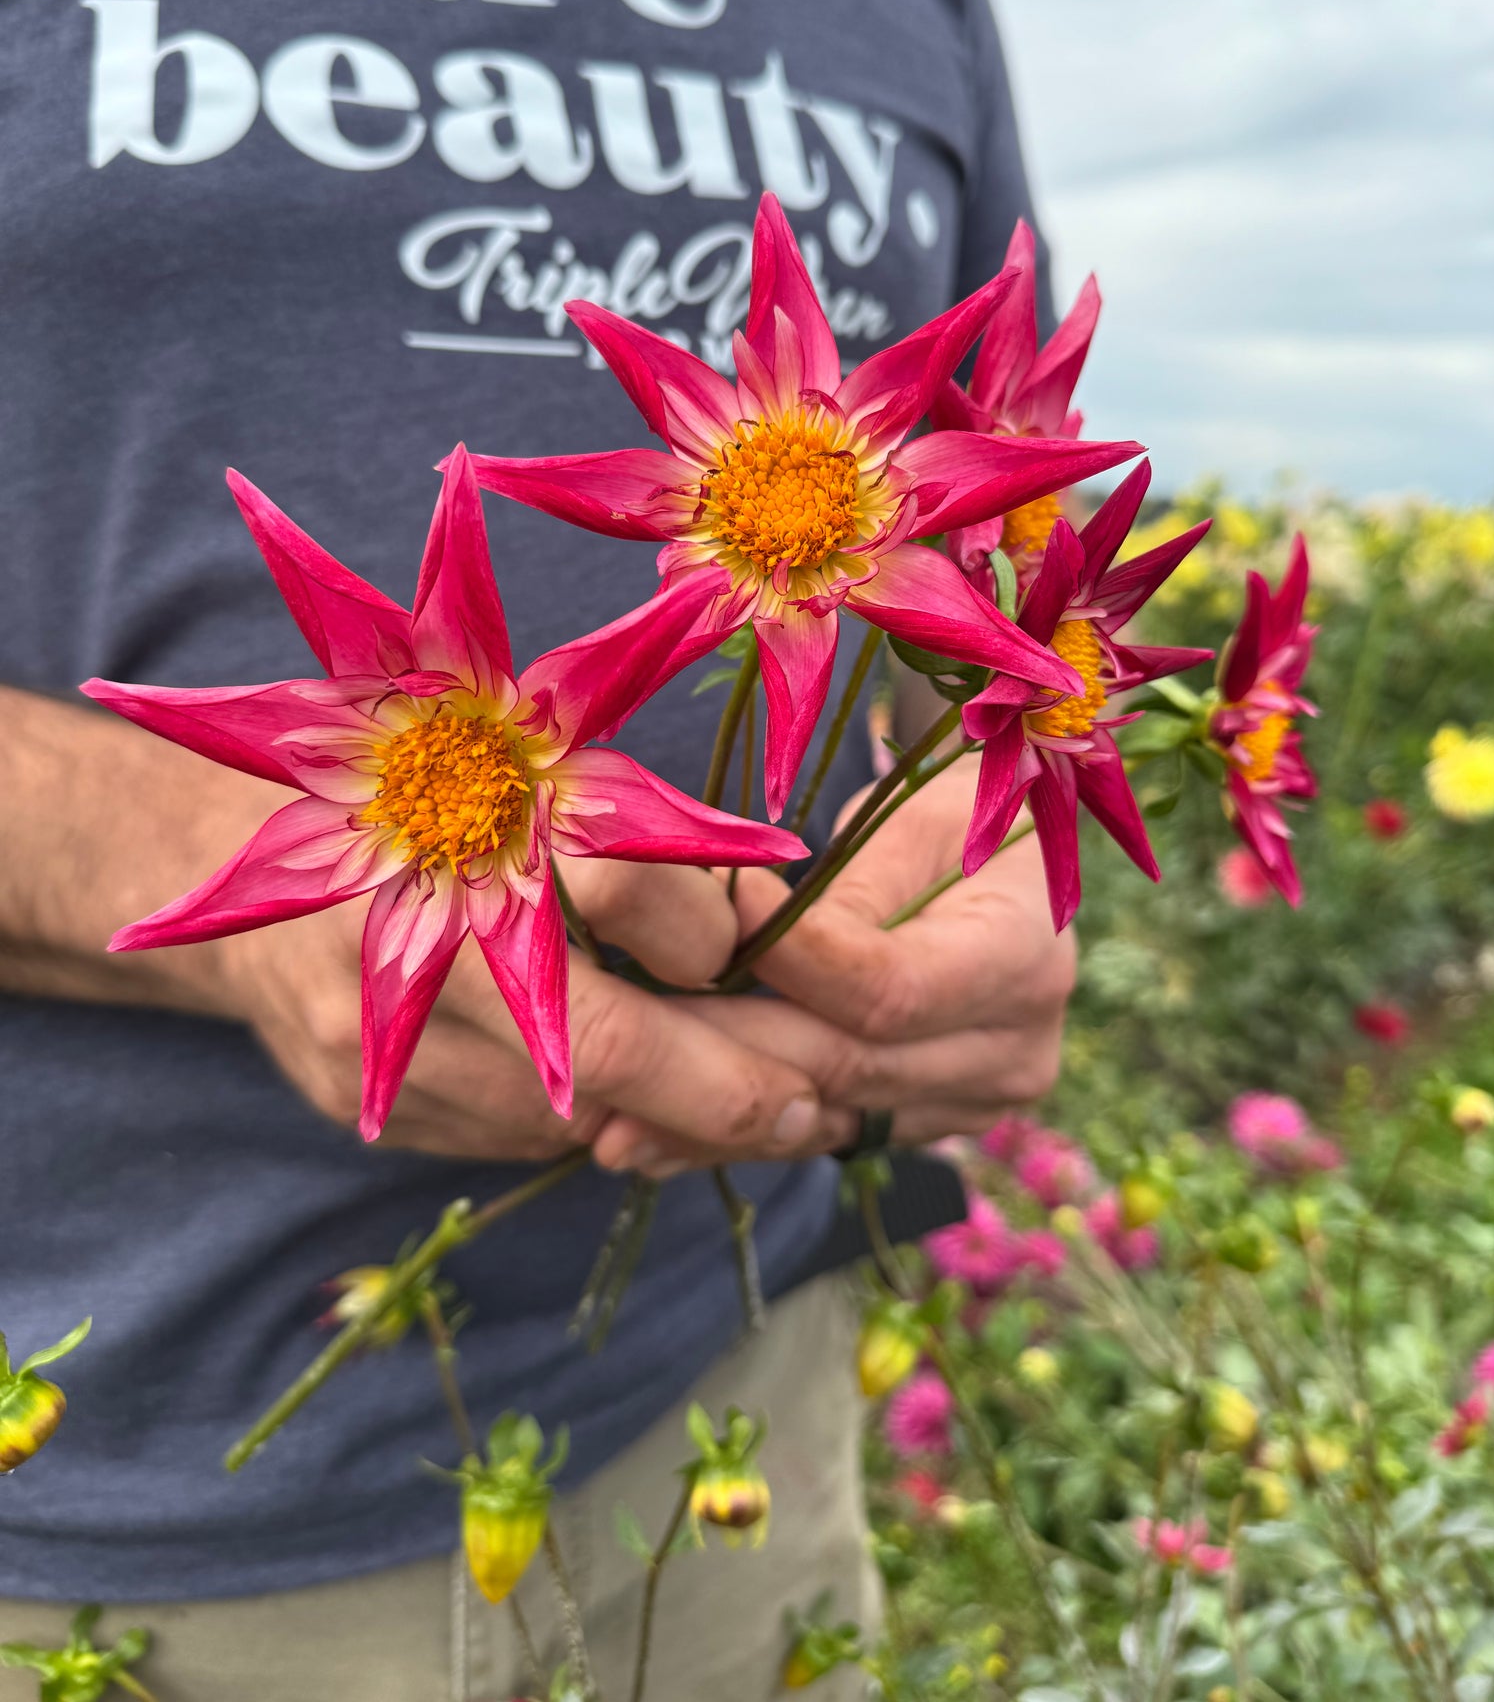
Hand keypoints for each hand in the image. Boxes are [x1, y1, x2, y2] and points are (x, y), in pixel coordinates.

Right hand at [213, 849, 847, 1164]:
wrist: (250, 871)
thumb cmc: (433, 814)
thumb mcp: (526, 788)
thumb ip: (633, 847)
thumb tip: (769, 943)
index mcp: (478, 816)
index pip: (627, 882)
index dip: (711, 933)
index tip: (756, 958)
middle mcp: (424, 926)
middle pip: (610, 1039)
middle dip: (730, 1090)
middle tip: (812, 1110)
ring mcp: (385, 1028)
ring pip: (568, 1115)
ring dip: (669, 1125)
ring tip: (749, 1115)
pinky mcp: (364, 1097)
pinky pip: (511, 1136)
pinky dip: (585, 1128)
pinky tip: (626, 1109)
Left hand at [595, 757, 1072, 1160]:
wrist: (1000, 873)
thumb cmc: (944, 824)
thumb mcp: (904, 830)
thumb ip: (836, 902)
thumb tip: (739, 936)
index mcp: (1024, 957)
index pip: (889, 990)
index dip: (789, 968)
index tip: (696, 940)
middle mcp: (1014, 1049)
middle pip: (850, 1064)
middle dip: (729, 1052)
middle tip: (624, 1044)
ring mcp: (974, 1100)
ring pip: (827, 1116)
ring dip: (712, 1120)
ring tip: (610, 1122)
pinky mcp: (925, 1123)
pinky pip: (821, 1136)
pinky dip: (734, 1134)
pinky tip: (647, 1141)